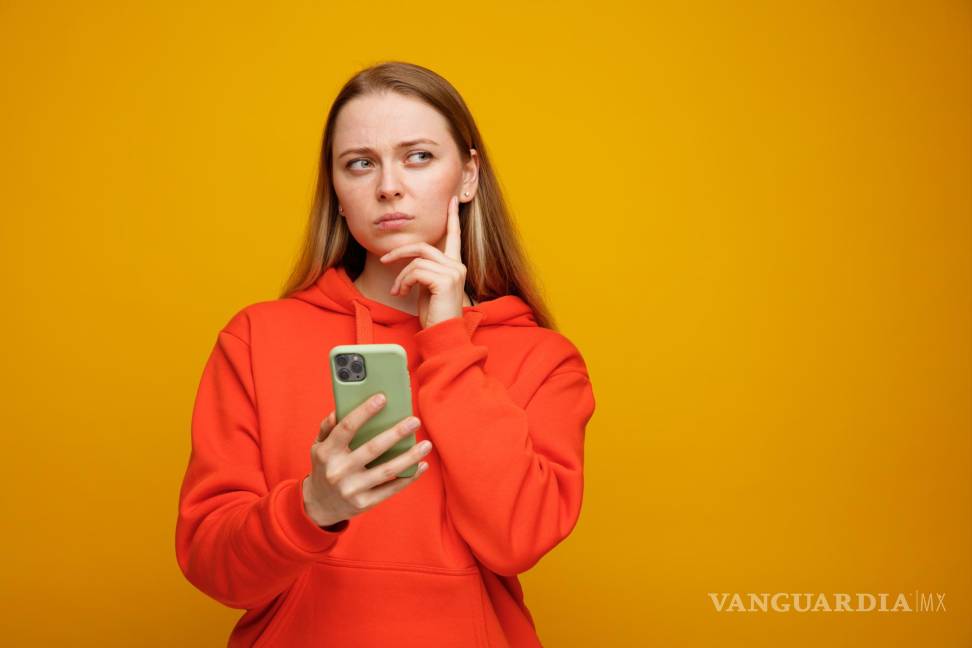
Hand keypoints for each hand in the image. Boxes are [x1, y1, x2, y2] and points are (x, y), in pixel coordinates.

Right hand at [302, 393, 432, 526]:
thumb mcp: (318, 447)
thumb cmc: (324, 467)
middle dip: (396, 433)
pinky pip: (391, 489)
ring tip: (426, 444)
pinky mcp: (364, 503)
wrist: (319, 506)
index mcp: (327, 452)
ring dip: (410, 457)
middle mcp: (338, 471)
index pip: (346, 427)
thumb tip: (338, 411)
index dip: (364, 412)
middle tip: (414, 421)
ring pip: (387, 470)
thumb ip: (328, 427)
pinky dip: (409, 477)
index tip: (382, 398)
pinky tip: (422, 465)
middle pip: (372, 449)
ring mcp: (352, 489)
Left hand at [380, 195, 466, 328]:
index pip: (454, 237)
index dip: (452, 218)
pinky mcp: (445, 280)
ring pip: (416, 260)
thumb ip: (424, 271)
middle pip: (422, 247)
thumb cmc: (435, 314)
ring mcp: (453, 272)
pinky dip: (403, 282)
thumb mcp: (427, 288)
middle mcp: (457, 265)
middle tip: (384, 260)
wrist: (443, 334)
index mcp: (455, 265)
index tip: (452, 201)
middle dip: (399, 252)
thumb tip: (409, 264)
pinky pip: (415, 271)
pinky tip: (402, 294)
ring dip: (401, 276)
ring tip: (397, 290)